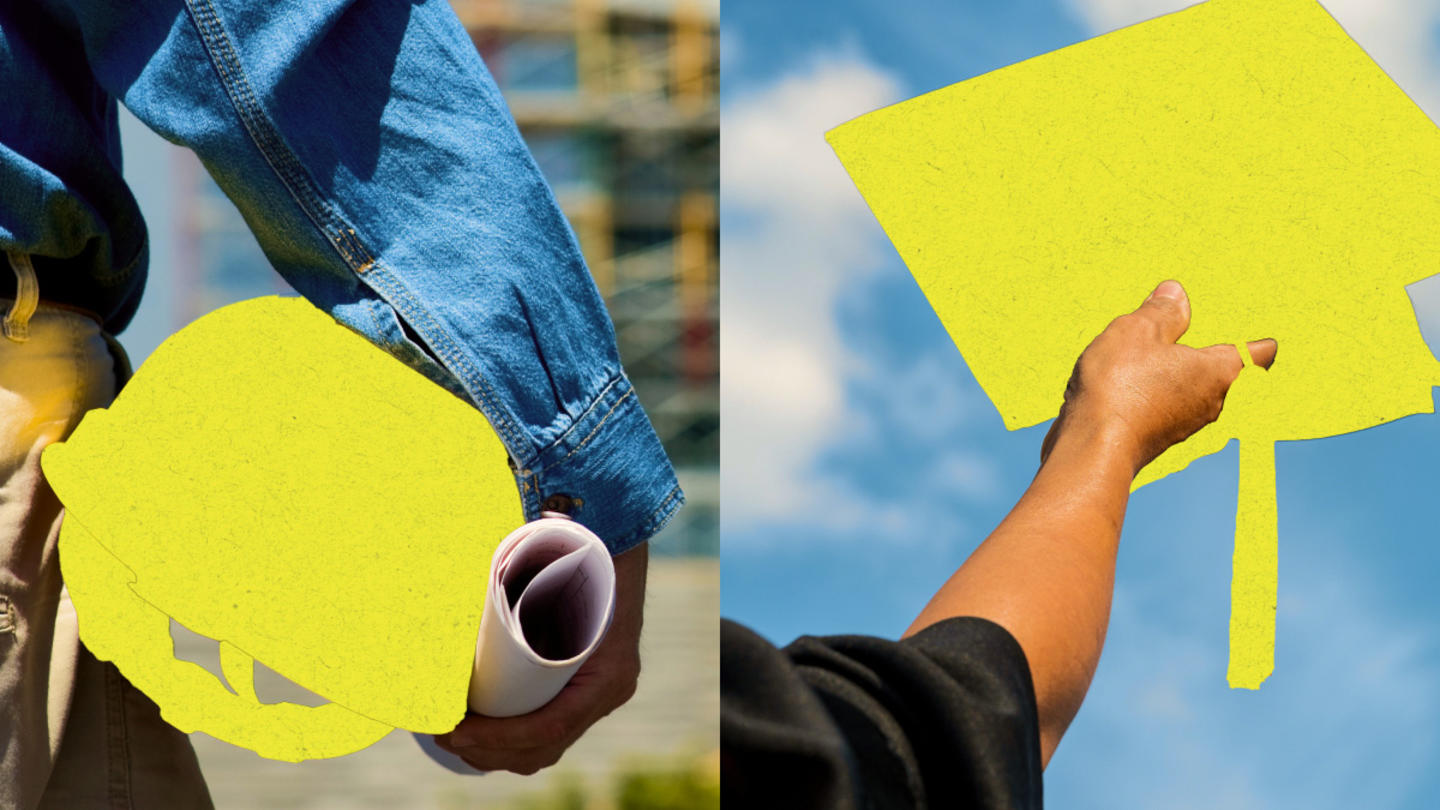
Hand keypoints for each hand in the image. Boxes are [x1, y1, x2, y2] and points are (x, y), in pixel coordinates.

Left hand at [434, 541, 647, 774]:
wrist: (618, 550)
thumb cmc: (586, 553)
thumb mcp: (562, 558)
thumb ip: (532, 556)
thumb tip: (491, 549)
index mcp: (609, 671)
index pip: (553, 724)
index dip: (502, 736)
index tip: (458, 730)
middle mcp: (609, 692)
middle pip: (544, 747)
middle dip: (489, 751)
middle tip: (443, 736)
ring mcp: (598, 698)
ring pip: (544, 750)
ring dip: (495, 753)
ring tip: (452, 738)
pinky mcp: (582, 696)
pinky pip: (547, 736)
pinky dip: (511, 744)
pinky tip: (476, 737)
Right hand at [1040, 280, 1275, 473]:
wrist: (1091, 446)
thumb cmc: (1121, 386)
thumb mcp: (1138, 331)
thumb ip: (1161, 311)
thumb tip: (1176, 294)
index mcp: (1218, 371)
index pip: (1258, 355)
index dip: (1261, 345)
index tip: (1264, 342)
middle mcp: (1212, 403)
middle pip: (1230, 379)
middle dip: (1219, 363)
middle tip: (1210, 347)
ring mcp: (1186, 426)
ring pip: (1198, 397)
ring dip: (1186, 383)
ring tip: (1166, 365)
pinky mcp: (1159, 441)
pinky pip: (1170, 412)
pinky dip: (1162, 400)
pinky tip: (1137, 391)